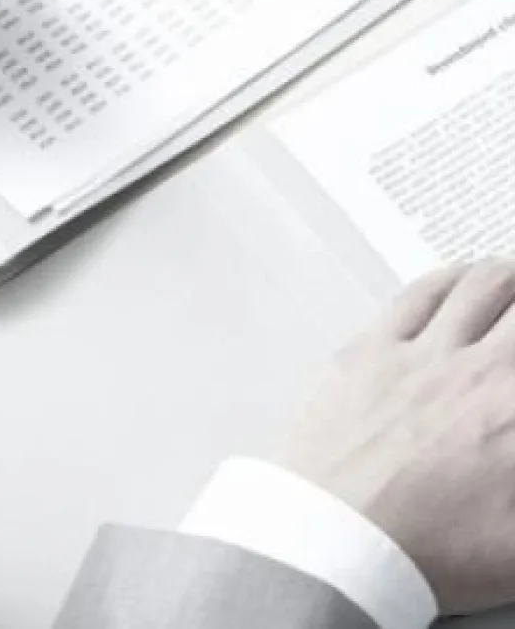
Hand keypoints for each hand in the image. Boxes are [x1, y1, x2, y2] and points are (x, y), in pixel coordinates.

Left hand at [284, 260, 514, 615]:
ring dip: (511, 280)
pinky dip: (451, 278)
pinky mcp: (367, 352)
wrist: (334, 547)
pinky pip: (419, 295)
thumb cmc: (427, 553)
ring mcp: (423, 356)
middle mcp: (483, 372)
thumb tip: (514, 448)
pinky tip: (462, 278)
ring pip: (485, 287)